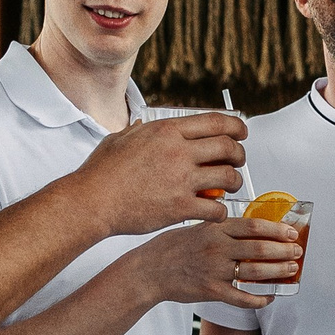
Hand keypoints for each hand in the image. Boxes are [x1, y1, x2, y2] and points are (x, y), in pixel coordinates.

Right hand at [78, 113, 245, 235]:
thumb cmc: (100, 173)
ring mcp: (181, 180)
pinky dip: (220, 212)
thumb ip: (138, 129)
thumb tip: (143, 123)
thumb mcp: (120, 138)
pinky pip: (216, 209)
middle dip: (239, 155)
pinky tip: (214, 212)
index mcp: (166, 131)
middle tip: (238, 162)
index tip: (242, 133)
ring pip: (228, 178)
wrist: (92, 202)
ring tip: (228, 188)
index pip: (214, 122)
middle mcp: (178, 152)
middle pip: (228, 147)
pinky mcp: (181, 207)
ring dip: (234, 183)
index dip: (235, 127)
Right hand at [133, 216, 299, 309]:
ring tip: (291, 270)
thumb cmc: (170, 248)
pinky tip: (268, 298)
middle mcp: (217, 248)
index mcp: (215, 229)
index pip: (253, 226)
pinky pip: (240, 297)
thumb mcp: (195, 226)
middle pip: (259, 248)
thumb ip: (219, 226)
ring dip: (277, 272)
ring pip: (254, 272)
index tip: (291, 231)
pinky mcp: (210, 290)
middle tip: (297, 252)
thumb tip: (246, 226)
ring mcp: (214, 270)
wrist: (148, 270)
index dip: (277, 229)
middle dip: (284, 251)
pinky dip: (257, 299)